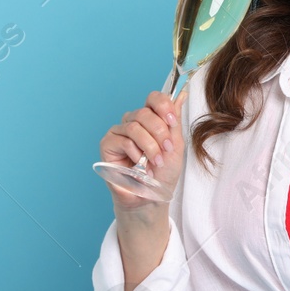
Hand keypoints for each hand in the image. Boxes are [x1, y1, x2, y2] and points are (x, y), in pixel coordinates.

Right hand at [99, 89, 184, 211]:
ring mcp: (119, 132)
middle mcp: (133, 122)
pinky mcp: (107, 144)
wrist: (150, 196)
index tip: (172, 121)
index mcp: (150, 119)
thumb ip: (174, 121)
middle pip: (144, 112)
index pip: (153, 99)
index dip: (163, 105)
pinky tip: (139, 164)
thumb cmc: (163, 173)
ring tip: (156, 161)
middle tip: (167, 149)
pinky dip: (136, 153)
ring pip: (134, 126)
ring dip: (150, 145)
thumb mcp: (175, 145)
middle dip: (160, 132)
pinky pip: (123, 140)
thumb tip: (181, 94)